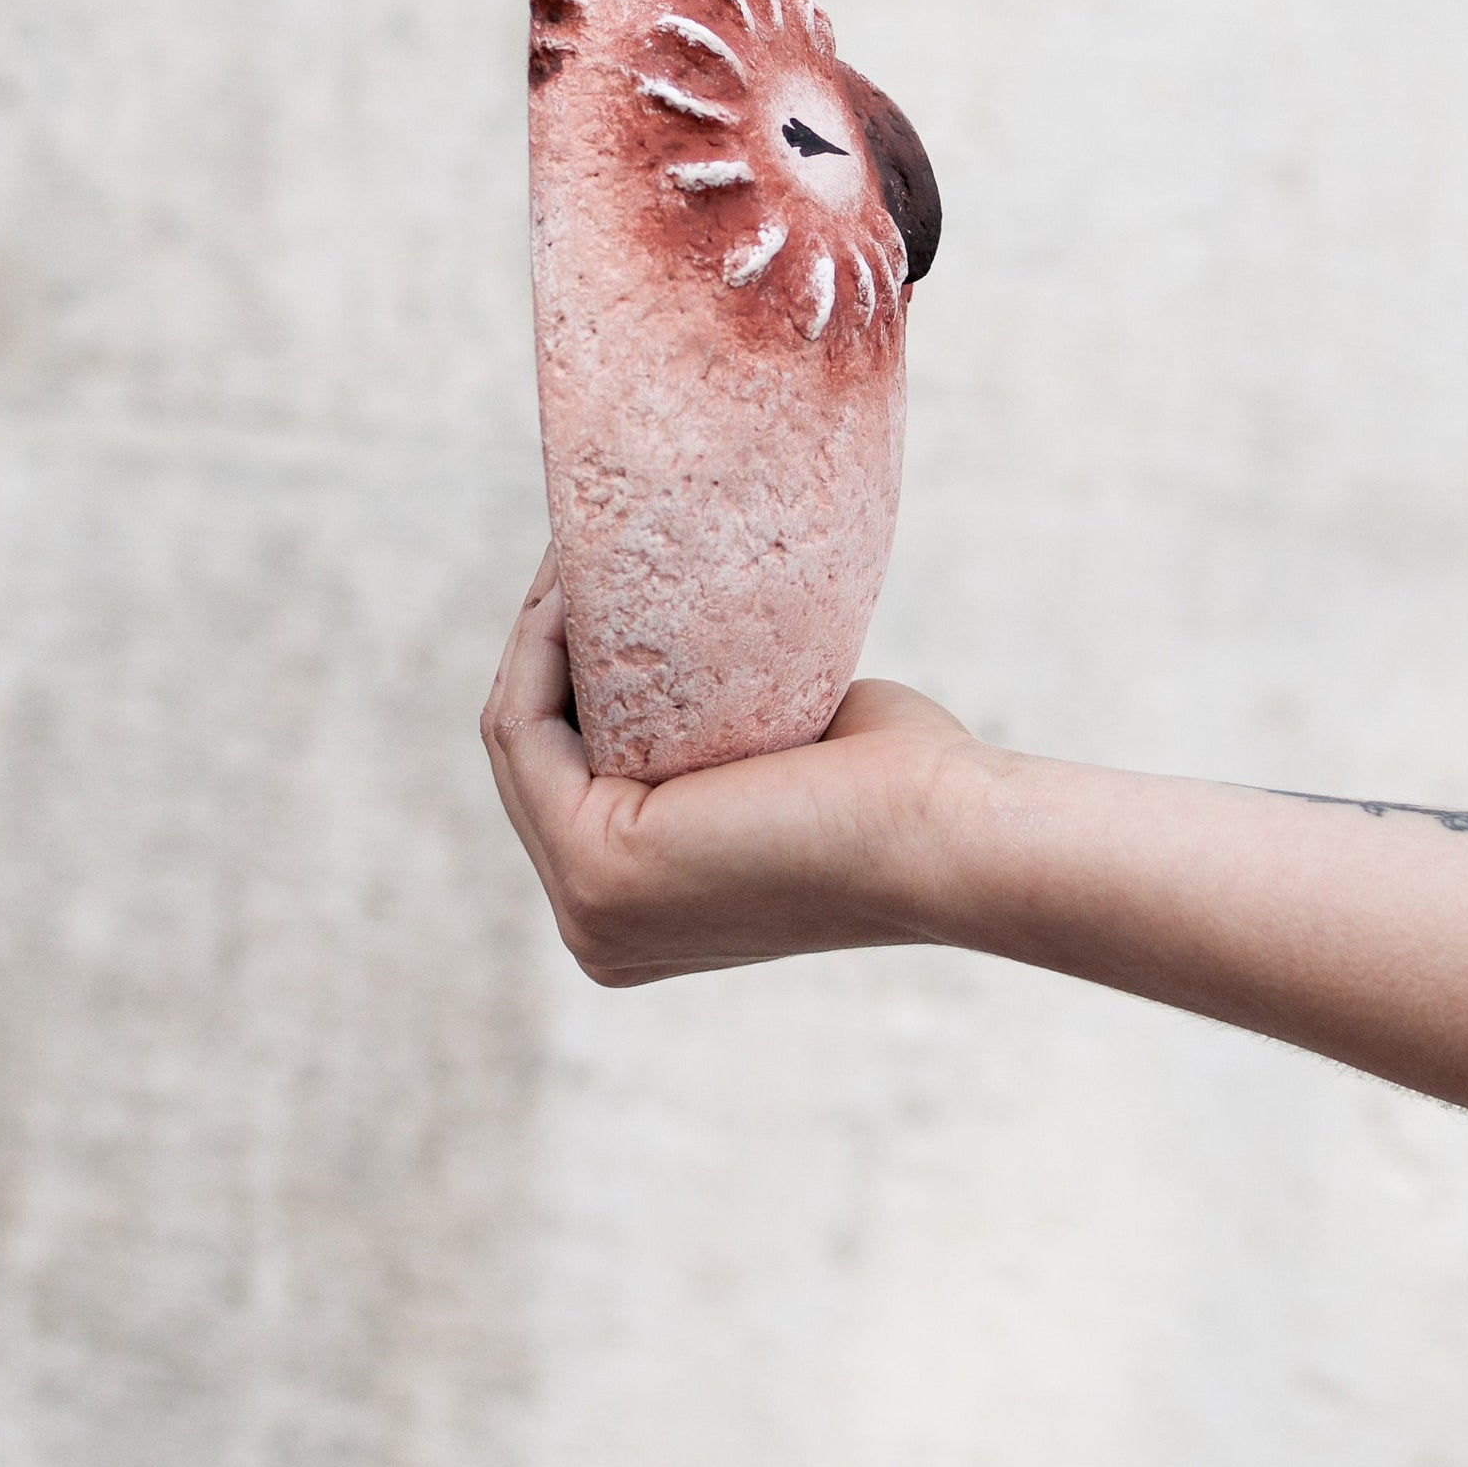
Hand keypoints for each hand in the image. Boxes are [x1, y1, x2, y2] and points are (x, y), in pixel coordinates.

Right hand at [480, 547, 982, 984]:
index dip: (567, 668)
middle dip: (543, 640)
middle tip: (580, 536)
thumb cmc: (900, 784)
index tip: (595, 567)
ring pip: (519, 738)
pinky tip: (572, 581)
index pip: (569, 776)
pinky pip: (524, 730)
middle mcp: (598, 929)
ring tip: (580, 539)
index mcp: (637, 913)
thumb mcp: (775, 747)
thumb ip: (717, 716)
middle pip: (535, 757)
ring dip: (535, 631)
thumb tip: (686, 629)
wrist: (948, 829)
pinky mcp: (594, 865)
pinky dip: (536, 648)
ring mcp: (588, 909)